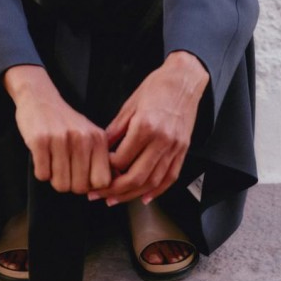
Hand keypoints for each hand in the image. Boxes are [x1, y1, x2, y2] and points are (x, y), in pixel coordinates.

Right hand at [3, 65, 111, 194]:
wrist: (40, 98)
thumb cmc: (66, 123)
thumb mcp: (90, 135)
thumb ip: (100, 159)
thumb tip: (107, 189)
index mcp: (98, 138)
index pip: (103, 181)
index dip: (91, 186)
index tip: (82, 179)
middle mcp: (83, 138)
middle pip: (79, 187)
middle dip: (69, 184)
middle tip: (64, 170)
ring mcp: (61, 139)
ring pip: (60, 184)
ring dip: (54, 179)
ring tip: (53, 162)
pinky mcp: (40, 140)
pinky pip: (42, 175)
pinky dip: (41, 171)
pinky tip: (43, 156)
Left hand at [88, 51, 208, 205]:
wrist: (184, 80)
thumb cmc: (156, 87)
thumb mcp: (129, 105)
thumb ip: (115, 130)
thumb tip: (101, 149)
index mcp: (145, 127)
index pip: (121, 160)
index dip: (106, 170)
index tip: (96, 171)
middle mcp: (161, 140)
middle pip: (136, 177)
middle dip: (114, 191)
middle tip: (98, 195)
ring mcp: (175, 147)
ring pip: (153, 182)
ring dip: (132, 195)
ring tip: (115, 199)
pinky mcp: (183, 150)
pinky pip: (171, 177)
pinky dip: (157, 191)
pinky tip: (144, 197)